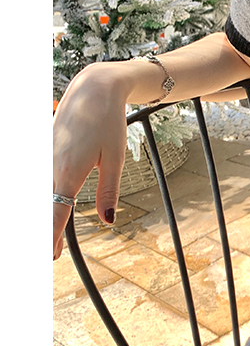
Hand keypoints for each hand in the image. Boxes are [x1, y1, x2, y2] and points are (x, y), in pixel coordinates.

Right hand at [53, 63, 128, 259]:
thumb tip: (109, 221)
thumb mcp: (116, 159)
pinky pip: (38, 179)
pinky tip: (44, 208)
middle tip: (47, 257)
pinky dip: (41, 197)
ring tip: (46, 241)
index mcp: (68, 170)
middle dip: (43, 232)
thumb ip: (110, 191)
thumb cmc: (108, 123)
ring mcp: (44, 157)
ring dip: (41, 216)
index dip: (50, 235)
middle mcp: (49, 165)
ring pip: (37, 193)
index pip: (55, 211)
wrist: (94, 89)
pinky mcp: (44, 150)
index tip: (49, 256)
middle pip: (41, 206)